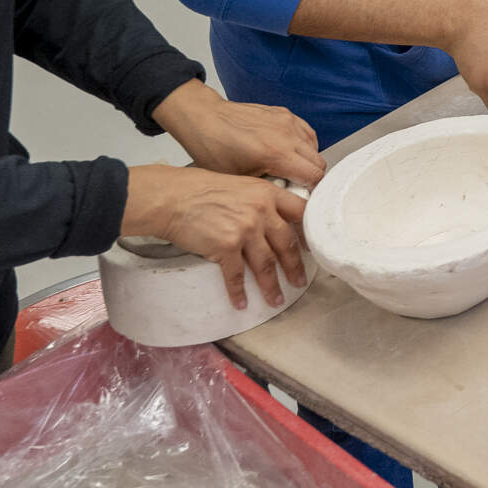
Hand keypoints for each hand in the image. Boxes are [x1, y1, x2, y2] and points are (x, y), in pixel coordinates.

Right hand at [119, 166, 307, 309]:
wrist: (174, 198)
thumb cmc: (202, 189)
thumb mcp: (241, 185)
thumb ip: (261, 200)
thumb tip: (274, 220)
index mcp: (268, 193)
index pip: (301, 213)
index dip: (309, 232)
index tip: (312, 248)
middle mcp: (262, 211)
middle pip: (286, 244)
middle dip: (294, 267)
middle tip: (299, 282)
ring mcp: (245, 230)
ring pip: (266, 264)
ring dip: (271, 286)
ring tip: (276, 300)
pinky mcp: (226, 247)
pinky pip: (236, 276)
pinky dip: (238, 292)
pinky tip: (241, 303)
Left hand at [151, 79, 323, 185]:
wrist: (204, 119)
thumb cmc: (214, 150)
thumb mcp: (239, 180)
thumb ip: (268, 189)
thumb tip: (285, 201)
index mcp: (276, 153)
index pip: (314, 176)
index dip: (310, 190)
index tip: (300, 197)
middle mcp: (287, 135)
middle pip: (319, 163)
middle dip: (310, 178)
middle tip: (294, 187)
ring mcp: (287, 121)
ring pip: (315, 147)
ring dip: (308, 161)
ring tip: (289, 170)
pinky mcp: (284, 113)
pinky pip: (306, 132)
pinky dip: (304, 145)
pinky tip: (289, 153)